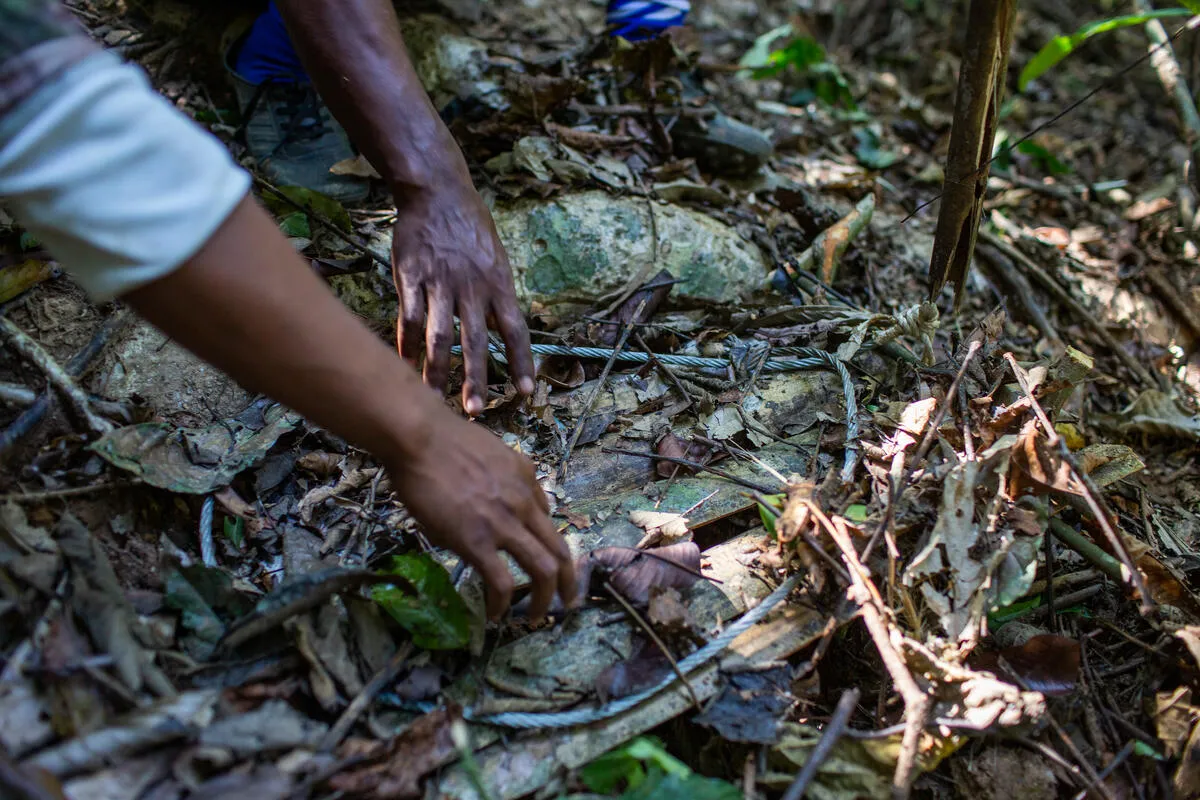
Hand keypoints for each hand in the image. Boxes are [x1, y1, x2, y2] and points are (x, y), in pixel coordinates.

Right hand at [388, 407, 576, 620]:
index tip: (548, 564)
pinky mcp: (476, 541)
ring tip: (536, 616)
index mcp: (527, 482)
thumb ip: (506, 477)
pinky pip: (501, 583)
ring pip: (544, 571)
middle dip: (568, 583)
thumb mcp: (493, 453)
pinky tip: (495, 614)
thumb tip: (507, 498)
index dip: (554, 548)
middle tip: (566, 602)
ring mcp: (503, 524)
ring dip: (543, 600)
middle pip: (561, 551)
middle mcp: (524, 505)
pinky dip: (502, 604)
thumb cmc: (444, 440)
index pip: (551, 522)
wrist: (420, 437)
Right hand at [391, 181, 534, 415]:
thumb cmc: (470, 228)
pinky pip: (408, 318)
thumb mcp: (496, 259)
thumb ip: (497, 297)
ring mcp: (440, 282)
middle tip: (474, 411)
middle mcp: (472, 287)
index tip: (525, 392)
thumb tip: (503, 333)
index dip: (521, 362)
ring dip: (437, 370)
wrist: (438, 192)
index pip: (515, 330)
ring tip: (434, 398)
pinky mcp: (411, 277)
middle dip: (476, 379)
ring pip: (439, 335)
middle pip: (476, 341)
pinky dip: (406, 345)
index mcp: (499, 284)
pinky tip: (404, 367)